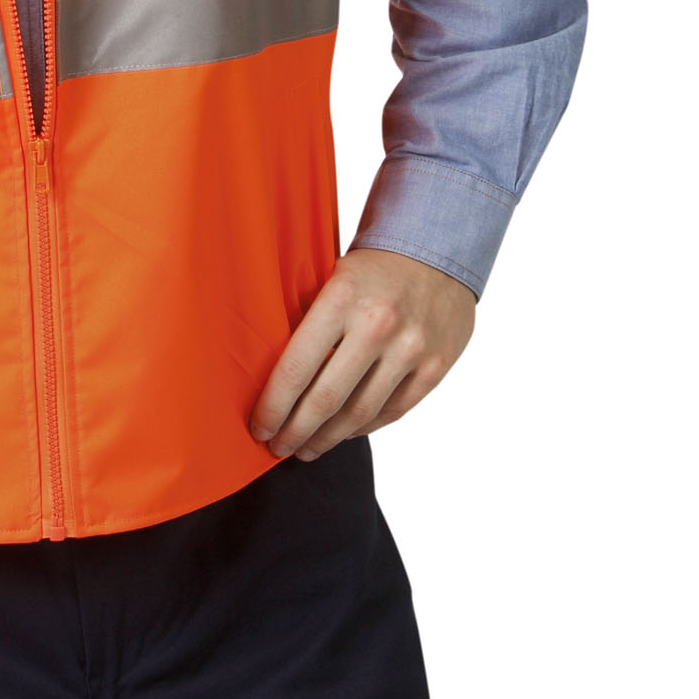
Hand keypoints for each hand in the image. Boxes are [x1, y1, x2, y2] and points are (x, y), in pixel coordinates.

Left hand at [248, 247, 475, 459]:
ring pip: (360, 414)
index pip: (297, 368)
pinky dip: (364, 428)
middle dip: (295, 432)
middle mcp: (378, 326)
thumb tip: (270, 377)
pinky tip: (343, 433)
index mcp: (341, 299)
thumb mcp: (332, 279)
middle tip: (278, 447)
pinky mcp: (436, 365)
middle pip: (326, 400)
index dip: (273, 407)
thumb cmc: (372, 269)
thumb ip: (308, 322)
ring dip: (328, 439)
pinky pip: (392, 411)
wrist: (440, 250)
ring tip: (307, 448)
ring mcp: (411, 349)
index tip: (259, 427)